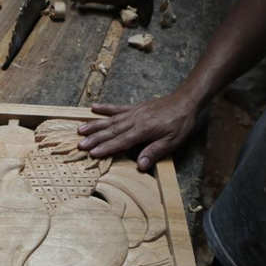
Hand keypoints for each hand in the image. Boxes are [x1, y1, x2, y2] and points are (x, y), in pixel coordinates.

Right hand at [77, 92, 197, 170]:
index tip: (92, 153)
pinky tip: (93, 108)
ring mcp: (134, 112)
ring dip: (94, 125)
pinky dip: (105, 108)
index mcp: (143, 130)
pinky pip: (117, 108)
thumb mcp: (173, 141)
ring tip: (80, 130)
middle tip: (79, 144)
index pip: (121, 141)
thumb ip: (155, 152)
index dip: (106, 148)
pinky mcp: (135, 108)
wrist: (186, 101)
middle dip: (94, 138)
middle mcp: (135, 120)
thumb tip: (140, 165)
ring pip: (110, 120)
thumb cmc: (181, 123)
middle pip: (111, 131)